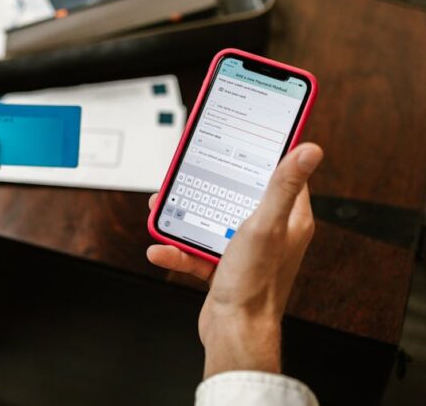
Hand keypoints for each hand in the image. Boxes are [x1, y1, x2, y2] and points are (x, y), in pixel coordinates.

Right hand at [147, 143, 322, 377]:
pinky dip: (177, 249)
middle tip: (188, 172)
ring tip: (164, 207)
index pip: (280, 176)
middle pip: (236, 195)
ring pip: (211, 220)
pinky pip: (196, 250)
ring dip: (185, 215)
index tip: (241, 139)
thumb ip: (282, 186)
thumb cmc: (256, 284)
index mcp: (289, 219)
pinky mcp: (222, 267)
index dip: (261, 156)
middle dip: (208, 185)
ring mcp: (244, 250)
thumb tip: (310, 150)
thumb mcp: (266, 225)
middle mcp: (269, 233)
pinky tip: (162, 248)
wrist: (235, 333)